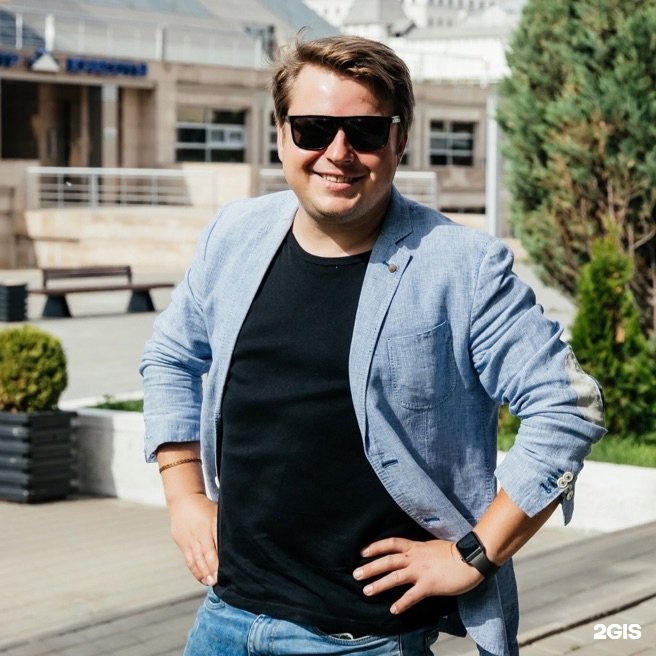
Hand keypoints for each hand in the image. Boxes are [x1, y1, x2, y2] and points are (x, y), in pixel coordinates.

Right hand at [169, 492, 218, 585]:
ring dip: (203, 573)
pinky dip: (195, 570)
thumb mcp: (218, 512)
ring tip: (210, 583)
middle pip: (205, 554)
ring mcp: (189, 539)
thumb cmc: (206, 507)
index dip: (218, 558)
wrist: (184, 500)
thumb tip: (241, 540)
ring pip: (196, 559)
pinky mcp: (182, 543)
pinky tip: (202, 578)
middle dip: (210, 569)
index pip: (215, 543)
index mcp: (210, 523)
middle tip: (216, 582)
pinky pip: (189, 559)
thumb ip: (226, 526)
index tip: (222, 571)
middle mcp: (199, 532)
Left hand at [352, 538, 482, 614]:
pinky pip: (412, 596)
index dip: (376, 547)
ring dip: (379, 584)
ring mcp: (421, 571)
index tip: (363, 552)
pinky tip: (393, 609)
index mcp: (416, 547)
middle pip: (388, 560)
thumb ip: (420, 551)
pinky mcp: (429, 586)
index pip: (392, 543)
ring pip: (395, 577)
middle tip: (356, 574)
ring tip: (367, 591)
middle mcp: (415, 558)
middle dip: (371, 567)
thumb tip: (411, 554)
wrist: (471, 559)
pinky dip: (401, 603)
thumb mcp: (433, 546)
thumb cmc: (455, 553)